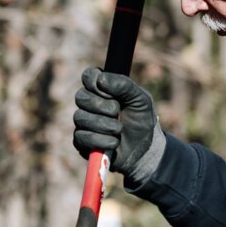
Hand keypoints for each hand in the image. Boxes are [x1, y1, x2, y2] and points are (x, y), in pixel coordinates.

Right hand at [74, 67, 163, 183]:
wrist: (144, 150)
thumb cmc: (141, 121)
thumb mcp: (141, 99)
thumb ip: (124, 85)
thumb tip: (101, 80)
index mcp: (102, 88)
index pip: (88, 76)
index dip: (96, 83)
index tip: (110, 92)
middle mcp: (89, 103)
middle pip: (81, 97)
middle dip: (104, 106)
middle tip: (118, 112)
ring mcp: (83, 122)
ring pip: (81, 117)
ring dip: (105, 125)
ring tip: (119, 130)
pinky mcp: (81, 141)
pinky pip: (82, 137)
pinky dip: (101, 140)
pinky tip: (114, 142)